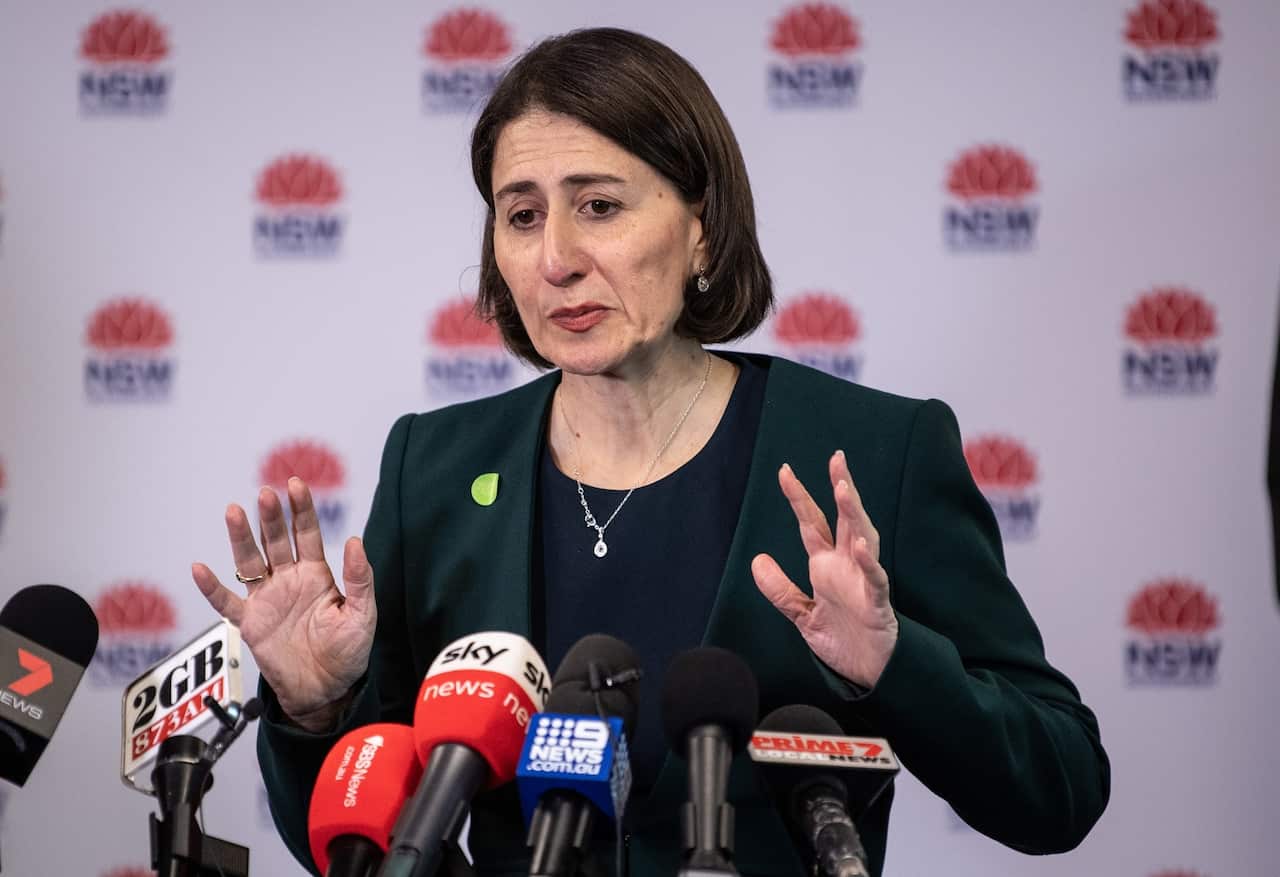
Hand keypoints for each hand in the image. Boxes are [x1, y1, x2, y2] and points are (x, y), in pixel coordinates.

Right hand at [192, 477, 375, 730]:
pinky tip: (200, 568)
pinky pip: (227, 602)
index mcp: (317, 575)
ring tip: (233, 511)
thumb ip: (359, 579)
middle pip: (276, 541)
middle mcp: (288, 580)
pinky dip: (212, 588)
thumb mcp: (362, 614)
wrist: (325, 690)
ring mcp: (267, 599)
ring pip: (249, 562)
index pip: (307, 534)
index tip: (295, 484)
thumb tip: (355, 541)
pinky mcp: (250, 623)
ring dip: (240, 538)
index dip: (302, 510)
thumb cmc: (348, 652)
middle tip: (265, 493)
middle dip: (271, 517)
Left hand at [751, 450, 898, 688]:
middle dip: (841, 488)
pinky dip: (870, 564)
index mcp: (827, 566)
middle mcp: (847, 566)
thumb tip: (757, 560)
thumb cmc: (843, 640)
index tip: (784, 471)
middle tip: (836, 459)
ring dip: (855, 515)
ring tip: (844, 490)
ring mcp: (864, 582)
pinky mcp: (878, 604)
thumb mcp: (803, 615)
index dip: (799, 498)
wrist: (869, 674)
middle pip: (844, 519)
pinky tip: (862, 547)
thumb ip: (781, 590)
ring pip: (863, 539)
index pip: (811, 524)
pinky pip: (875, 580)